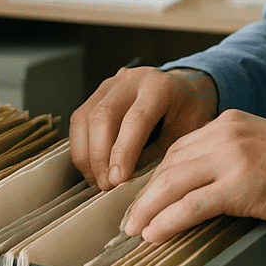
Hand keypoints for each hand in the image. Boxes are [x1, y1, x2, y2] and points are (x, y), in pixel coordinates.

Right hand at [70, 66, 218, 189]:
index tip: (117, 180)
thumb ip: (157, 154)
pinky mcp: (96, 94)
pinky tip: (93, 169)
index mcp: (160, 86)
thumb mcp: (184, 135)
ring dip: (87, 155)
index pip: (135, 119)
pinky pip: (78, 121)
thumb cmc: (187, 114)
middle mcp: (131, 80)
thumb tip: (126, 180)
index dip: (123, 152)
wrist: (184, 90)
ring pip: (84, 118)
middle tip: (106, 185)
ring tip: (98, 181)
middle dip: (100, 157)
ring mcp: (111, 85)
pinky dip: (81, 148)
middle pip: (103, 116)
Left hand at [123, 109, 265, 243]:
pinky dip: (169, 220)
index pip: (180, 148)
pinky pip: (193, 205)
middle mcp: (227, 133)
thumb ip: (230, 156)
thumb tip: (200, 185)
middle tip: (131, 217)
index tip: (145, 195)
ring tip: (136, 229)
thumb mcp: (262, 147)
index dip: (157, 175)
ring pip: (174, 183)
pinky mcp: (242, 185)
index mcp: (230, 122)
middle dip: (146, 194)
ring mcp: (234, 157)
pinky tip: (156, 232)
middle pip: (170, 164)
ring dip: (149, 209)